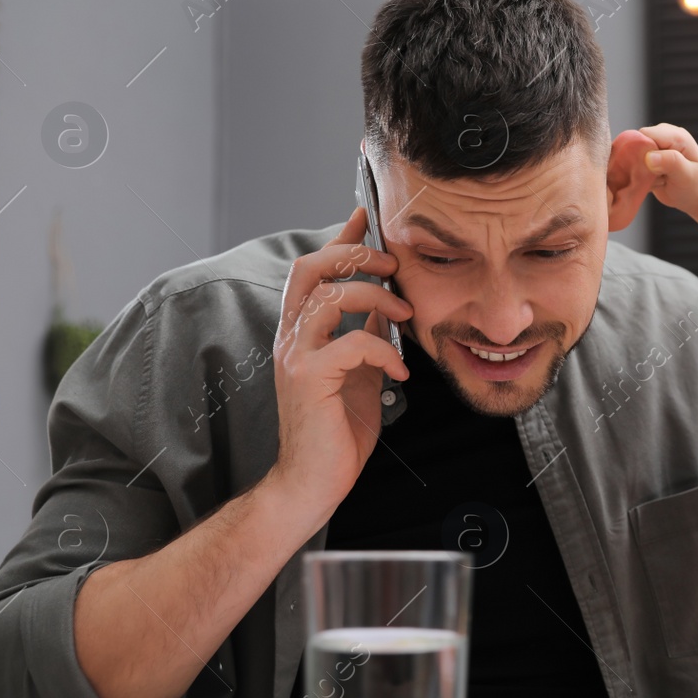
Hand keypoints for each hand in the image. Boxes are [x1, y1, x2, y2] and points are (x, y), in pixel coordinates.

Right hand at [266, 208, 412, 524]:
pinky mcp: (308, 380)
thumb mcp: (360, 374)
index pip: (313, 269)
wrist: (312, 483)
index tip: (365, 215)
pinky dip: (384, 349)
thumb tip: (387, 309)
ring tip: (404, 315)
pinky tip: (400, 371)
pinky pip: (351, 344)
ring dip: (376, 297)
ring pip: (331, 297)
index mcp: (302, 332)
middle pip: (312, 267)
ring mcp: (296, 357)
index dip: (340, 239)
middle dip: (356, 255)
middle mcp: (292, 338)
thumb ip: (367, 337)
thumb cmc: (335, 432)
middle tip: (392, 264)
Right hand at [608, 122, 697, 213]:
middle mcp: (662, 136)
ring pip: (631, 155)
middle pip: (636, 143)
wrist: (695, 195)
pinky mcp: (647, 156)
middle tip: (658, 178)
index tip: (652, 170)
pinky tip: (653, 182)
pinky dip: (639, 175)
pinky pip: (632, 164)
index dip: (642, 151)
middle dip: (640, 163)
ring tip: (658, 180)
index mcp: (674, 135)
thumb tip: (649, 157)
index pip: (645, 134)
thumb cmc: (694, 185)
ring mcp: (654, 146)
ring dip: (640, 171)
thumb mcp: (686, 175)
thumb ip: (671, 162)